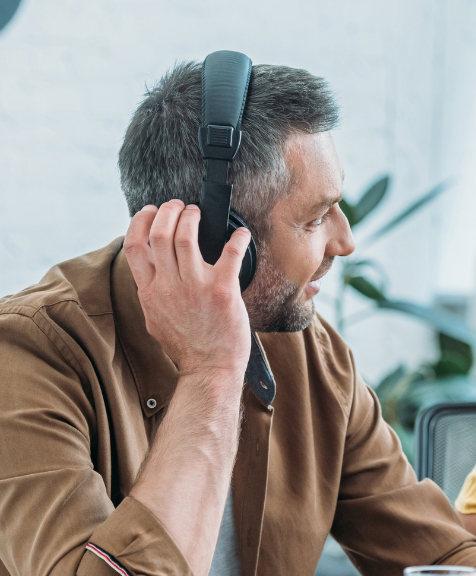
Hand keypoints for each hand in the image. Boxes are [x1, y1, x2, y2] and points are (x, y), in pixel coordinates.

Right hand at [123, 201, 251, 379]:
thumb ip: (151, 292)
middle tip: (178, 206)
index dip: (140, 222)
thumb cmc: (187, 346)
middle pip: (160, 233)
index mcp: (150, 292)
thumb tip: (149, 269)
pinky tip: (241, 233)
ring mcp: (196, 287)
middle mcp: (169, 286)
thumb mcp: (155, 318)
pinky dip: (237, 238)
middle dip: (169, 211)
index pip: (134, 246)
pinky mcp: (223, 290)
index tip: (150, 211)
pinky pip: (230, 253)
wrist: (210, 369)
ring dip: (192, 217)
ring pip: (186, 236)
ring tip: (197, 213)